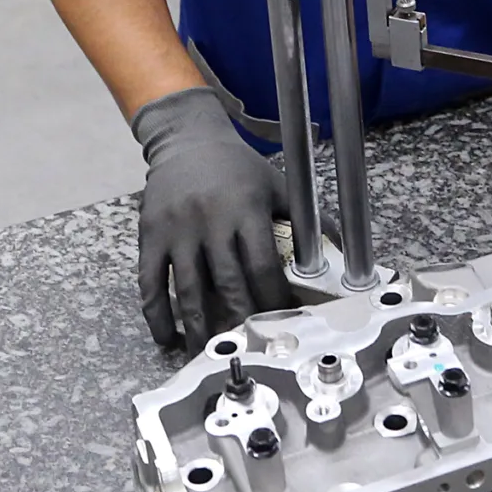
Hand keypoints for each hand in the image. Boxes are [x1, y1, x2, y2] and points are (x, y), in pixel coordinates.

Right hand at [131, 87, 293, 347]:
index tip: (281, 320)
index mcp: (246, 210)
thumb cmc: (236, 166)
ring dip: (198, 327)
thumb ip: (305, 216)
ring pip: (188, 289)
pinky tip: (167, 335)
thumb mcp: (275, 184)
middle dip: (239, 319)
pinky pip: (151, 282)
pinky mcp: (150, 235)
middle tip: (246, 346)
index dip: (273, 298)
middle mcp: (210, 221)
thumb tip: (340, 244)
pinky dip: (158, 313)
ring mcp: (177, 230)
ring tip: (207, 352)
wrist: (186, 139)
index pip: (263, 265)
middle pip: (227, 283)